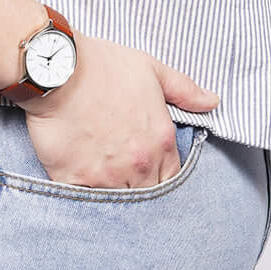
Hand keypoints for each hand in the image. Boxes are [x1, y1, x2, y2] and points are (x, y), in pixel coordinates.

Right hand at [23, 35, 216, 187]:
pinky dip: (83, 197)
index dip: (161, 177)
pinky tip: (80, 185)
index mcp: (161, 142)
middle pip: (147, 196)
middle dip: (138, 190)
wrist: (57, 69)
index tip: (147, 171)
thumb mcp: (152, 70)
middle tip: (123, 179)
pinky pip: (84, 201)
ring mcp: (106, 176)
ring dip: (112, 197)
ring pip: (118, 204)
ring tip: (101, 182)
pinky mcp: (74, 180)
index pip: (172, 179)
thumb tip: (213, 101)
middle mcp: (138, 165)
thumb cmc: (103, 66)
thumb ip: (185, 91)